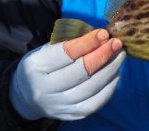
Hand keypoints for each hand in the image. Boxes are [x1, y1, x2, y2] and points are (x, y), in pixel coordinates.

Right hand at [9, 29, 125, 120]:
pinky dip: (109, 87)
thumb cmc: (44, 64)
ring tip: (120, 55)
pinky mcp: (70, 115)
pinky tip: (115, 73)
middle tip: (117, 43)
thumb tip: (103, 37)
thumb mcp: (49, 48)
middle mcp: (44, 89)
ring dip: (110, 69)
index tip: (104, 33)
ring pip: (90, 88)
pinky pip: (95, 103)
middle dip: (103, 55)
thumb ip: (73, 41)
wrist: (28, 94)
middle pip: (80, 72)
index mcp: (36, 66)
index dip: (88, 42)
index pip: (65, 53)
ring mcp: (57, 105)